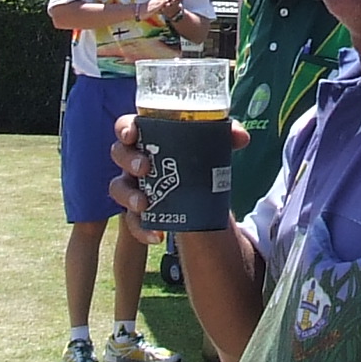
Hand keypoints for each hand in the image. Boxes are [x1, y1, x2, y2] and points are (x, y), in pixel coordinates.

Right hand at [107, 113, 248, 225]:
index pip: (126, 126)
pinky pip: (131, 221)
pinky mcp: (137, 210)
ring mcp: (132, 185)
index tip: (132, 134)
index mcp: (147, 136)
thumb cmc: (196, 156)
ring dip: (128, 196)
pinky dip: (141, 229)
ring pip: (118, 188)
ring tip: (145, 204)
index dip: (124, 128)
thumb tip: (242, 138)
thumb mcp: (211, 144)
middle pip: (118, 154)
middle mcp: (134, 158)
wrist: (197, 189)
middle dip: (128, 160)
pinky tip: (157, 235)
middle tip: (145, 168)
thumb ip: (226, 135)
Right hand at [142, 0, 184, 21]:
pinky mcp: (153, 8)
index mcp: (158, 1)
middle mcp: (157, 1)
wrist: (137, 11)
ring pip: (164, 0)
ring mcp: (155, 4)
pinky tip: (167, 2)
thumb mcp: (154, 9)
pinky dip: (163, 3)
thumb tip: (163, 8)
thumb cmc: (145, 11)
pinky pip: (159, 5)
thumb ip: (160, 8)